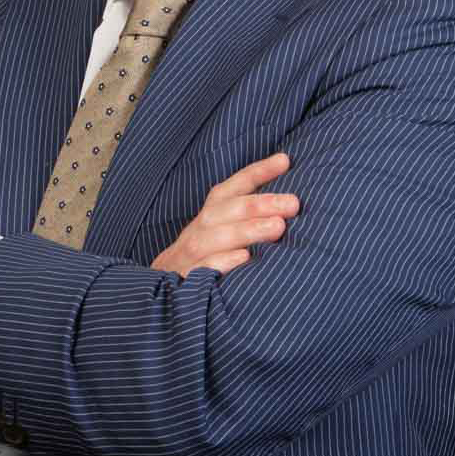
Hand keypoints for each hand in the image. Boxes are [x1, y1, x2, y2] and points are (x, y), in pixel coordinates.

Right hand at [150, 152, 298, 278]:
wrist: (161, 295)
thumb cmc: (206, 258)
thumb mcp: (221, 231)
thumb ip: (248, 217)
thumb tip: (290, 202)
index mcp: (211, 214)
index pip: (233, 188)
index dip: (257, 172)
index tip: (284, 161)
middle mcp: (199, 230)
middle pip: (227, 210)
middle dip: (260, 204)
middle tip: (293, 203)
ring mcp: (189, 255)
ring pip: (214, 237)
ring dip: (246, 230)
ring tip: (277, 227)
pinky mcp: (185, 281)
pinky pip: (202, 269)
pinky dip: (222, 262)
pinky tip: (245, 258)